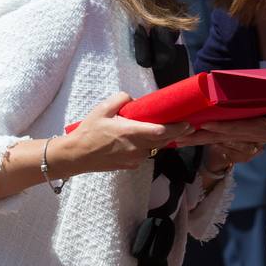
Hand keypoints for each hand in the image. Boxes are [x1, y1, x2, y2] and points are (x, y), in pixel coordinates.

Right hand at [55, 93, 191, 174]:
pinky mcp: (130, 165)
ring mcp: (134, 159)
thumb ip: (122, 99)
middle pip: (163, 142)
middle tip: (187, 126)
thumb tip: (134, 100)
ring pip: (154, 149)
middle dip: (176, 134)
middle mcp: (136, 148)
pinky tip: (143, 140)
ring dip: (161, 141)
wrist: (77, 155)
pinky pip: (144, 154)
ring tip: (164, 130)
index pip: (161, 132)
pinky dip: (147, 147)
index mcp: (131, 132)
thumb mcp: (103, 108)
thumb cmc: (89, 131)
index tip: (188, 123)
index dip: (178, 128)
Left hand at [179, 108, 265, 146]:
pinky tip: (198, 137)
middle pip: (222, 137)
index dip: (222, 127)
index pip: (239, 127)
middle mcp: (254, 134)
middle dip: (200, 138)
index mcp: (264, 128)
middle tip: (176, 141)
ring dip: (201, 139)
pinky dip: (211, 137)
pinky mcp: (251, 135)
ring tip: (178, 141)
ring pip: (221, 138)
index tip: (204, 124)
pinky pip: (227, 137)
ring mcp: (251, 136)